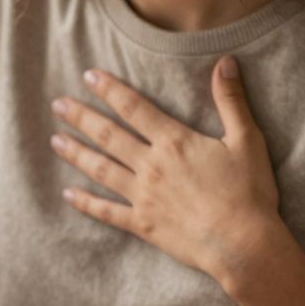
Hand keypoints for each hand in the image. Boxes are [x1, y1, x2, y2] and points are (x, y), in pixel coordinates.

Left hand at [49, 55, 283, 280]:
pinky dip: (85, 202)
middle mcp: (151, 166)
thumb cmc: (249, 192)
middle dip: (81, 117)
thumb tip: (226, 62)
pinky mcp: (141, 224)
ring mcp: (142, 196)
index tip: (88, 76)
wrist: (243, 243)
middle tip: (58, 104)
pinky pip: (106, 211)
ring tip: (55, 140)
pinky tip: (67, 194)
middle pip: (108, 135)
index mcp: (174, 142)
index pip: (134, 108)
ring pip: (101, 169)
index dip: (110, 90)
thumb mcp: (247, 140)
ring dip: (76, 153)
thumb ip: (231, 100)